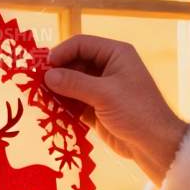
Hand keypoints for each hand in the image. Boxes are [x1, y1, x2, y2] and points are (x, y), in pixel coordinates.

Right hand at [44, 35, 186, 184]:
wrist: (155, 145)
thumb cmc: (136, 112)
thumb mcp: (104, 94)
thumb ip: (74, 83)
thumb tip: (47, 75)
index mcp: (116, 54)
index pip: (81, 44)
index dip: (61, 53)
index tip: (43, 67)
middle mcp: (108, 68)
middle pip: (74, 63)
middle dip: (56, 73)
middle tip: (35, 84)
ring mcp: (102, 89)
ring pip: (72, 83)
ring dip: (57, 90)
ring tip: (38, 98)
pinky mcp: (96, 109)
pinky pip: (74, 102)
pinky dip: (62, 105)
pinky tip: (48, 111)